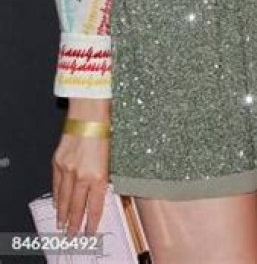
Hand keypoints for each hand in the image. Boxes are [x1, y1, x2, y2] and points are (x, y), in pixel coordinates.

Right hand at [52, 103, 109, 234]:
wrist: (89, 112)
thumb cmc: (106, 128)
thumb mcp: (111, 156)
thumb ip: (104, 175)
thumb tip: (101, 190)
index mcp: (98, 175)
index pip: (95, 205)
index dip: (92, 221)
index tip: (91, 230)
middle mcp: (82, 175)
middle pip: (77, 206)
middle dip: (75, 223)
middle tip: (73, 233)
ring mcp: (67, 169)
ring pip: (64, 198)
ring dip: (63, 213)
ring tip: (62, 224)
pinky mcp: (58, 162)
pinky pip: (56, 184)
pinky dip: (56, 195)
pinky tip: (57, 202)